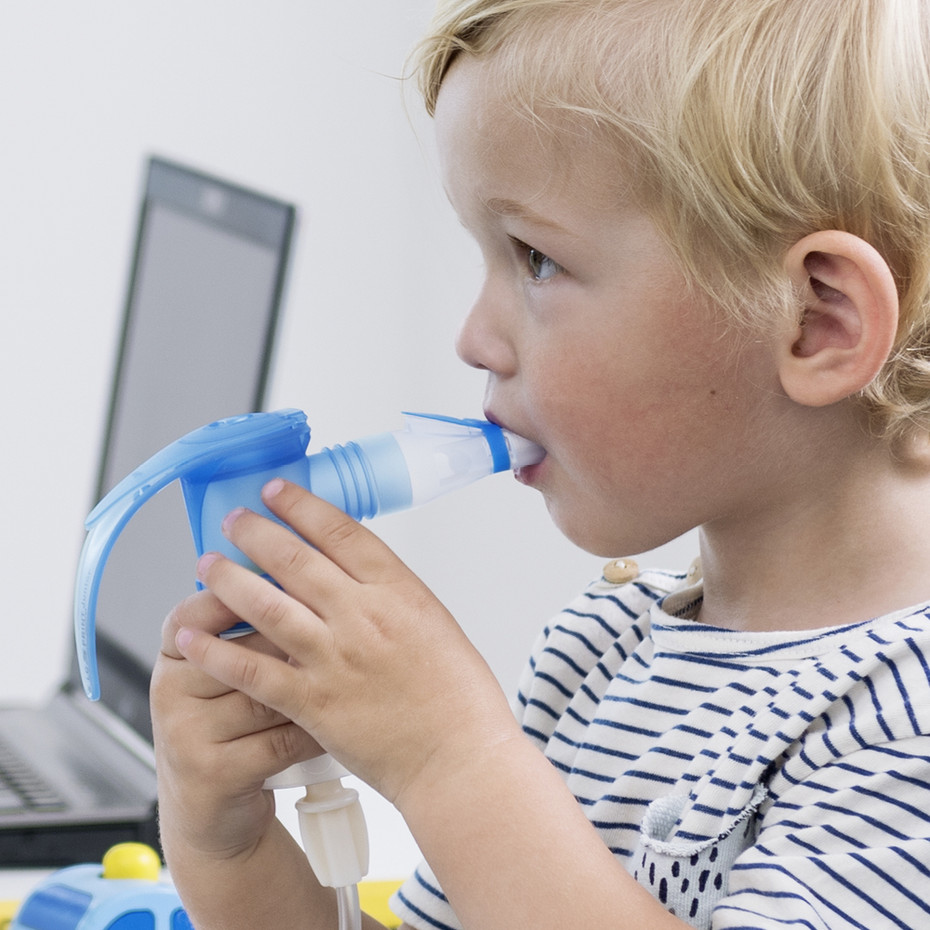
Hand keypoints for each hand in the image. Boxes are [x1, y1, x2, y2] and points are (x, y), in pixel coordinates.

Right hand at [151, 585, 322, 859]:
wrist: (213, 811)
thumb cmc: (233, 724)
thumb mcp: (226, 671)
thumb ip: (249, 625)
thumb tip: (303, 570)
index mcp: (173, 653)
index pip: (197, 611)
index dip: (242, 594)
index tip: (289, 582)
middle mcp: (170, 689)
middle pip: (243, 650)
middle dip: (296, 644)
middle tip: (340, 634)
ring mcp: (186, 734)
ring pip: (267, 694)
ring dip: (313, 688)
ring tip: (348, 678)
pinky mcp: (212, 775)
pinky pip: (279, 740)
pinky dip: (314, 731)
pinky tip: (337, 724)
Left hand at [172, 478, 521, 806]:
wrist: (460, 758)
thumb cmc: (460, 698)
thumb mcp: (436, 625)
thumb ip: (392, 599)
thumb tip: (354, 579)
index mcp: (399, 591)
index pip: (341, 532)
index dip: (302, 507)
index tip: (277, 491)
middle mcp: (363, 616)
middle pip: (295, 560)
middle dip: (256, 533)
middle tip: (232, 519)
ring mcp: (334, 658)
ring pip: (266, 606)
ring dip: (229, 581)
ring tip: (205, 564)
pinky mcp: (313, 702)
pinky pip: (252, 670)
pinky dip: (216, 652)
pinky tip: (192, 637)